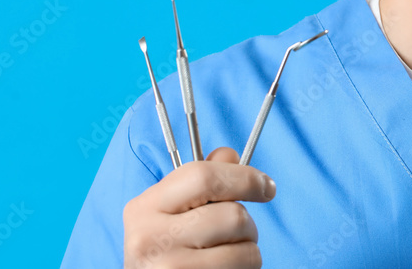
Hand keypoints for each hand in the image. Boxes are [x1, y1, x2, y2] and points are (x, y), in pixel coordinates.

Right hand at [123, 146, 275, 267]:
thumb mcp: (170, 211)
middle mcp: (150, 237)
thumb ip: (201, 180)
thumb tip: (230, 155)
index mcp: (145, 207)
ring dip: (248, 250)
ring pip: (245, 249)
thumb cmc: (164, 248)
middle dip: (247, 224)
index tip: (267, 186)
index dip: (244, 177)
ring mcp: (169, 267)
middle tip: (239, 233)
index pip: (203, 177)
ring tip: (228, 255)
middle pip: (232, 216)